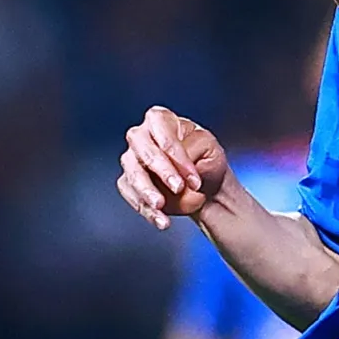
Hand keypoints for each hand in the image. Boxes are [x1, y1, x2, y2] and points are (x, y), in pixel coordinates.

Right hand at [117, 106, 229, 229]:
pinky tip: (160, 219)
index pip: (163, 133)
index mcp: (161, 119)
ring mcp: (131, 160)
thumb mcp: (210, 149)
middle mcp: (141, 136)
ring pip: (133, 175)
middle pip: (144, 152)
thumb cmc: (206, 159)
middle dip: (162, 172)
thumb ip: (194, 152)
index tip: (193, 178)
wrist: (205, 186)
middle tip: (178, 188)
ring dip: (148, 192)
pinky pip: (131, 196)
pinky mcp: (128, 182)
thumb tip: (180, 168)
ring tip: (162, 207)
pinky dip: (146, 209)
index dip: (177, 156)